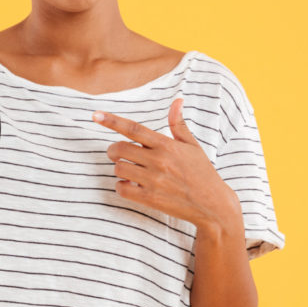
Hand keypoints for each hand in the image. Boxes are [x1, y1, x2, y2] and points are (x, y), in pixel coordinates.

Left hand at [93, 98, 244, 236]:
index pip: (134, 129)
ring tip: (128, 171)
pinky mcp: (150, 199)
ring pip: (119, 169)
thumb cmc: (202, 173)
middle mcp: (159, 161)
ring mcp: (154, 181)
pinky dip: (121, 186)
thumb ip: (178, 124)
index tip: (95, 115)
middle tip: (117, 154)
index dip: (112, 121)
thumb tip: (177, 101)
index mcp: (167, 145)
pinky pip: (122, 189)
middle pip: (120, 149)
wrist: (213, 205)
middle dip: (113, 150)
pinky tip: (130, 185)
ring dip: (119, 168)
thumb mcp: (192, 146)